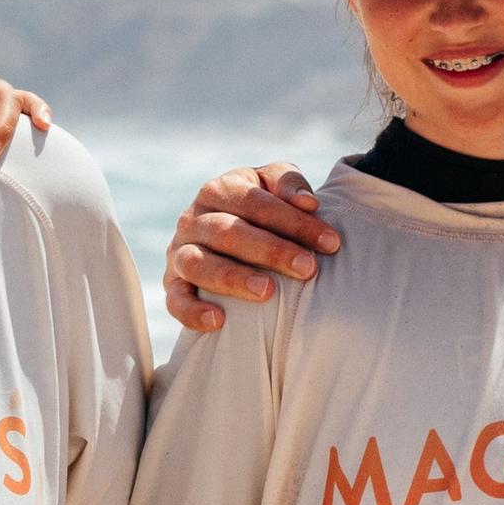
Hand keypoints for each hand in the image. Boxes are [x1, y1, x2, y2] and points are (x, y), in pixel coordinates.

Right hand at [163, 163, 339, 331]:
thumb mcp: (273, 185)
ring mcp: (179, 252)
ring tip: (268, 292)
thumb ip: (289, 183)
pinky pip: (175, 300)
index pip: (255, 201)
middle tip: (308, 268)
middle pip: (228, 232)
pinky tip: (220, 321)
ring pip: (198, 264)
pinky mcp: (173, 284)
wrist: (226, 232)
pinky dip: (193, 311)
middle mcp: (193, 218)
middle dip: (271, 251)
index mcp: (219, 189)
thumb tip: (308, 203)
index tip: (330, 243)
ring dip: (233, 278)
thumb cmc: (261, 209)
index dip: (293, 221)